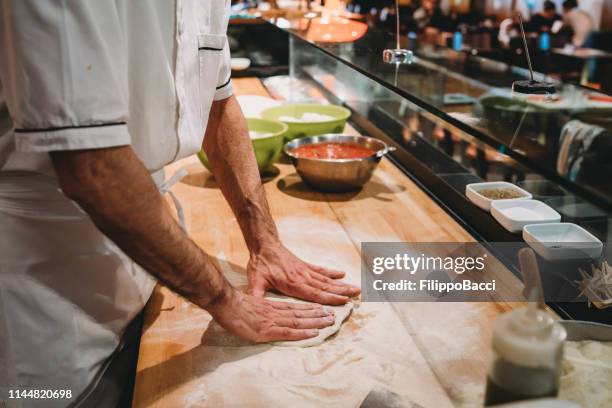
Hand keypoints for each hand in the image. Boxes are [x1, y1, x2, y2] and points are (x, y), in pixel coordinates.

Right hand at [207, 289, 335, 341]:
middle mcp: (276, 313)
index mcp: (272, 306)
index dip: (310, 309)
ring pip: (299, 321)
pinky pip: (289, 332)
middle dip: (318, 315)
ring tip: (329, 321)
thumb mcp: (252, 302)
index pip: (295, 308)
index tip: (322, 309)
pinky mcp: (268, 331)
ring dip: (316, 322)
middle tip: (333, 316)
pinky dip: (303, 332)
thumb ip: (261, 307)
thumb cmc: (234, 304)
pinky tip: (314, 333)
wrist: (225, 304)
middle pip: (301, 314)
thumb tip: (265, 312)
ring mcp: (273, 321)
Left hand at [247, 242, 360, 304]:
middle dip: (342, 292)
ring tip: (356, 288)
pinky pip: (321, 270)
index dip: (330, 298)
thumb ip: (256, 295)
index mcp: (293, 284)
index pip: (315, 294)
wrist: (264, 245)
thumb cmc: (260, 264)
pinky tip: (342, 274)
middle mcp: (302, 277)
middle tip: (358, 296)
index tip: (344, 301)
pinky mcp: (304, 265)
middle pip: (326, 287)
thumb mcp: (255, 281)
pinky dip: (332, 272)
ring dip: (341, 284)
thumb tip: (253, 306)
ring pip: (326, 279)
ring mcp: (305, 271)